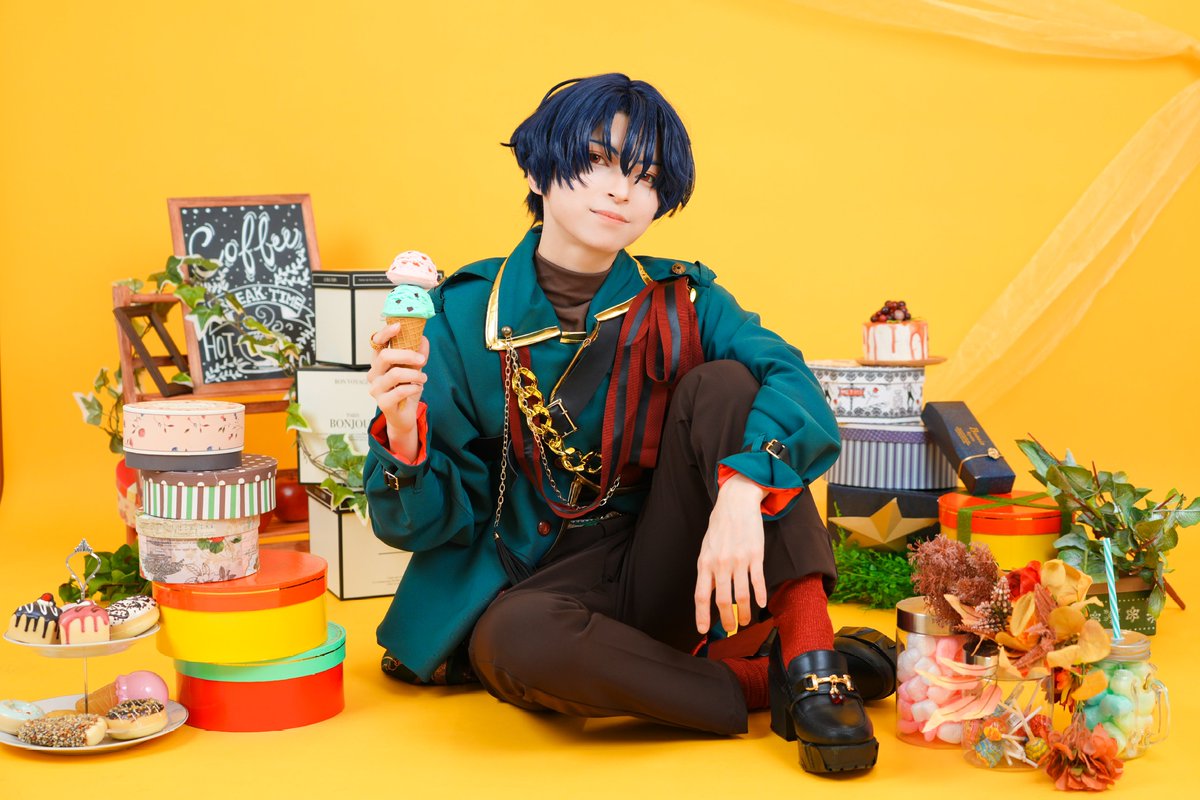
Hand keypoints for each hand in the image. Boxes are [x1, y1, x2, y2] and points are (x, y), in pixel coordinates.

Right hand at [367, 323, 429, 461]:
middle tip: (422, 360)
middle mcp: (373, 373)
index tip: (399, 326)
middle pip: (385, 356)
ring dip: (414, 374)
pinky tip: (418, 388)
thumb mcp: (415, 369)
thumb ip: (418, 354)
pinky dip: (413, 388)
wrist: (405, 416)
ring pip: (394, 374)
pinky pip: (399, 391)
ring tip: (423, 378)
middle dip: (407, 355)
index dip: (385, 333)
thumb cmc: (406, 390)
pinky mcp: (383, 403)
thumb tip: (423, 338)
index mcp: (379, 362)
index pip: (376, 342)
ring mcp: (376, 389)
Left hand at [694, 473, 768, 634]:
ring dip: (745, 613)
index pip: (701, 595)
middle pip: (723, 600)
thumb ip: (707, 571)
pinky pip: (757, 581)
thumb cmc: (720, 527)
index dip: (702, 615)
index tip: (703, 630)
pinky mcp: (755, 555)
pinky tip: (762, 604)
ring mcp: (738, 560)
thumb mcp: (706, 548)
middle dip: (727, 620)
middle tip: (731, 630)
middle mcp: (720, 564)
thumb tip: (708, 593)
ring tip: (746, 621)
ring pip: (742, 595)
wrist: (735, 503)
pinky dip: (760, 595)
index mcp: (705, 563)